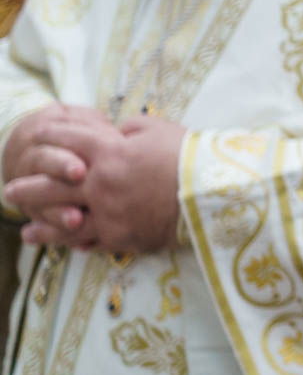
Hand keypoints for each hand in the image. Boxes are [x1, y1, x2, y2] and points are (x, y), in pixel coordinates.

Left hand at [7, 114, 183, 252]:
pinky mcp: (120, 237)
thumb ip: (130, 128)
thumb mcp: (159, 129)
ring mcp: (107, 213)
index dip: (53, 135)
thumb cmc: (188, 154)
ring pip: (63, 222)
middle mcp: (100, 184)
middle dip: (28, 188)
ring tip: (26, 232)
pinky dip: (77, 243)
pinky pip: (92, 241)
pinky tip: (66, 245)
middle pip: (53, 185)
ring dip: (41, 227)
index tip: (37, 135)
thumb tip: (115, 132)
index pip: (71, 140)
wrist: (211, 191)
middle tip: (11, 191)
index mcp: (110, 152)